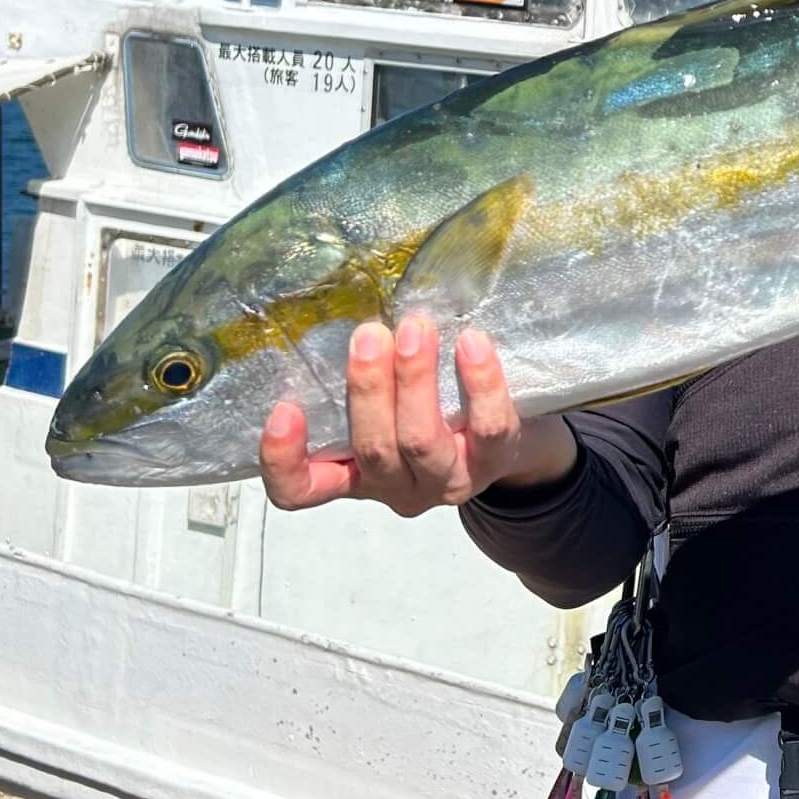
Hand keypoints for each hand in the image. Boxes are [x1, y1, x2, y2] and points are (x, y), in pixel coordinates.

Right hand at [259, 314, 574, 517]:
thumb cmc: (433, 408)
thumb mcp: (388, 403)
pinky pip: (490, 428)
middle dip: (368, 389)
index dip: (283, 461)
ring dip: (415, 381)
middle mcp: (396, 488)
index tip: (284, 409)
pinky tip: (473, 342)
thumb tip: (339, 307)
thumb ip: (364, 377)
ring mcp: (447, 481)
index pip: (301, 491)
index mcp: (354, 474)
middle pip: (373, 450)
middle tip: (369, 334)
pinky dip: (480, 383)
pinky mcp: (496, 464)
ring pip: (423, 442)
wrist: (515, 439)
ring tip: (415, 329)